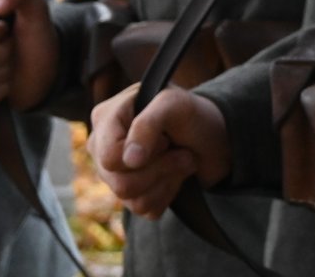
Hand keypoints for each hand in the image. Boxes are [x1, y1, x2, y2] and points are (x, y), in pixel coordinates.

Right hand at [89, 84, 231, 218]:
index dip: (143, 153)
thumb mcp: (174, 105)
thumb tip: (129, 160)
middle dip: (160, 168)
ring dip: (168, 179)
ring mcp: (113, 173)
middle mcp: (102, 147)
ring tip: (181, 160)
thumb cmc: (191, 114)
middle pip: (121, 183)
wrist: (212, 138)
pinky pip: (144, 209)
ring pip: (132, 200)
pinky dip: (168, 193)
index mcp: (106, 118)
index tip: (164, 139)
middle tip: (180, 151)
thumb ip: (148, 125)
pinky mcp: (130, 194)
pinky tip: (174, 175)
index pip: (110, 157)